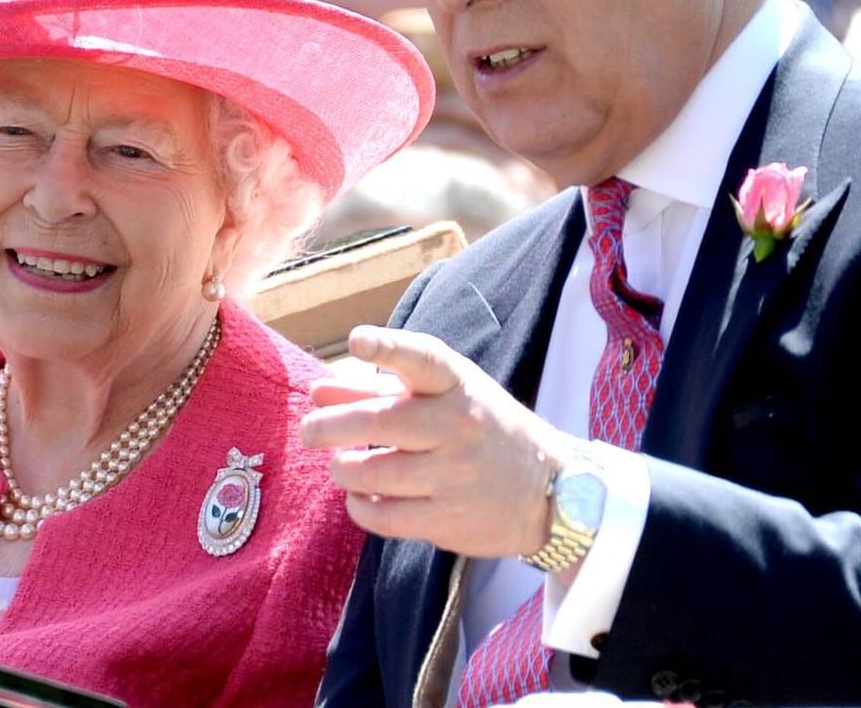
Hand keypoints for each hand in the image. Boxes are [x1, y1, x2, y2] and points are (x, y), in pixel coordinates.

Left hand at [301, 325, 566, 557]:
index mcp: (460, 387)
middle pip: (380, 422)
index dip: (388, 348)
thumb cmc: (485, 432)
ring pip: (374, 473)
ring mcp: (455, 476)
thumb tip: (318, 391)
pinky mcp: (449, 521)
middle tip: (310, 430)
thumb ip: (378, 391)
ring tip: (340, 464)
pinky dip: (360, 506)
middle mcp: (460, 427)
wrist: (550, 492)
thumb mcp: (445, 399)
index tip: (357, 340)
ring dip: (343, 469)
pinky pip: (384, 516)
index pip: (425, 359)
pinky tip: (360, 497)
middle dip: (330, 426)